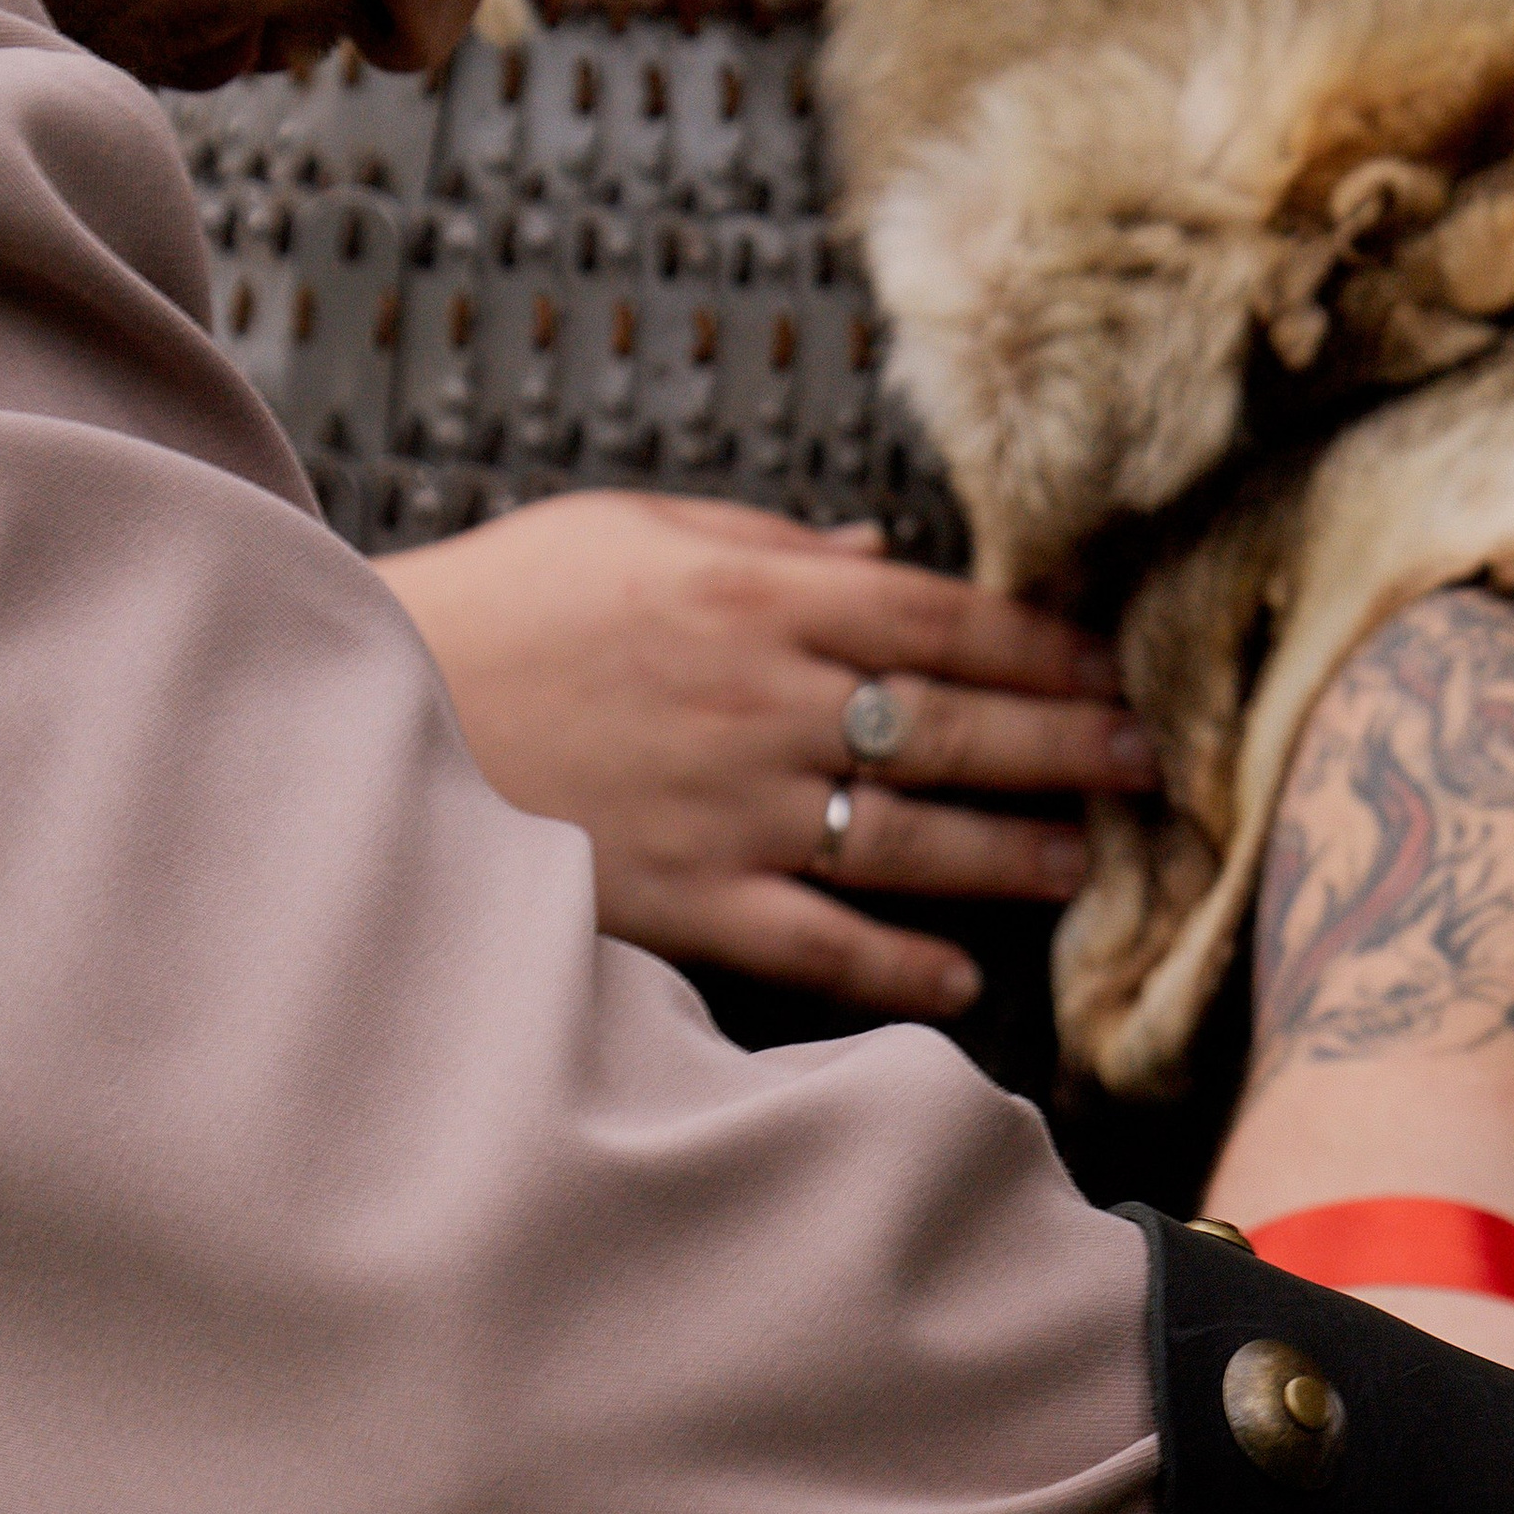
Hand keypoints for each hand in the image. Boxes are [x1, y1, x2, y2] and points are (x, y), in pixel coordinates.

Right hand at [380, 493, 1157, 1013]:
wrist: (368, 715)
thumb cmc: (495, 613)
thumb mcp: (624, 532)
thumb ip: (766, 543)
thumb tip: (883, 560)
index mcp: (751, 592)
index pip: (941, 618)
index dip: (1041, 646)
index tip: (1108, 669)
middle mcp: (762, 700)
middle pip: (954, 725)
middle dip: (1064, 743)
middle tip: (1144, 764)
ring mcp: (731, 808)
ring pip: (912, 836)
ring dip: (1010, 853)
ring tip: (1080, 862)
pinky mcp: (689, 900)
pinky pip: (825, 944)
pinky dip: (902, 967)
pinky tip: (964, 981)